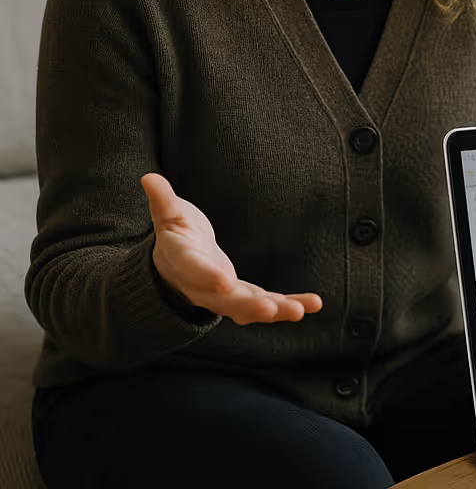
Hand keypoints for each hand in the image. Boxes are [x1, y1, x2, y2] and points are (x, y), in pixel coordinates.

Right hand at [141, 173, 322, 325]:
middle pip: (225, 300)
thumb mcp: (167, 215)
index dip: (208, 276)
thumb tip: (148, 177)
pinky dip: (288, 305)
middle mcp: (203, 287)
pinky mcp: (243, 297)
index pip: (194, 270)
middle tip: (272, 309)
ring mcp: (224, 296)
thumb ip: (162, 200)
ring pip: (249, 308)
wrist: (175, 266)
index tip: (225, 280)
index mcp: (184, 262)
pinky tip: (313, 304)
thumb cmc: (175, 234)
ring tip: (300, 310)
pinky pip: (267, 304)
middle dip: (249, 305)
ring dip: (275, 310)